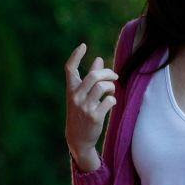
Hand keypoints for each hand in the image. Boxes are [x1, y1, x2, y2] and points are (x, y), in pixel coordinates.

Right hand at [65, 44, 118, 172]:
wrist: (77, 138)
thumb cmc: (80, 113)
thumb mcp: (82, 96)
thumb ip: (90, 78)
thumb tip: (99, 59)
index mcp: (71, 90)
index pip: (70, 69)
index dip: (75, 56)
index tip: (83, 46)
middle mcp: (76, 97)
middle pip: (93, 76)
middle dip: (107, 73)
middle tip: (114, 76)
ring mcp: (85, 107)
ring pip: (102, 87)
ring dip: (111, 86)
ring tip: (112, 90)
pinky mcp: (94, 117)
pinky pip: (109, 101)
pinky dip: (112, 99)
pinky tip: (110, 103)